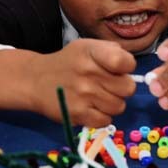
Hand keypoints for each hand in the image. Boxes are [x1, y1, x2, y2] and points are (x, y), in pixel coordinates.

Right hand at [0, 39, 135, 126]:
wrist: (36, 80)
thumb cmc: (68, 62)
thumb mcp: (87, 47)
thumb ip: (112, 51)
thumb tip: (131, 67)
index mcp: (92, 52)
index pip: (126, 63)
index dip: (127, 67)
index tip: (116, 68)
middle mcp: (88, 73)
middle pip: (128, 88)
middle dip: (121, 87)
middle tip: (107, 85)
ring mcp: (83, 95)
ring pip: (119, 106)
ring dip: (112, 103)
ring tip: (98, 96)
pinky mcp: (78, 115)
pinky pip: (106, 120)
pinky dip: (102, 116)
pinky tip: (92, 107)